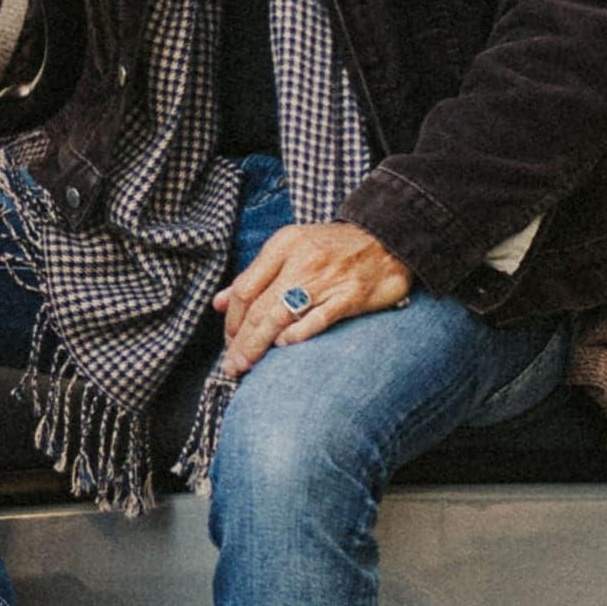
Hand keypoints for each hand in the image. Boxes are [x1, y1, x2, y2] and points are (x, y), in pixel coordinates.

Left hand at [217, 216, 409, 376]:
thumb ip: (255, 275)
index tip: (229, 342)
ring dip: (259, 345)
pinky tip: (283, 347)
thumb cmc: (335, 249)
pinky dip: (297, 335)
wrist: (388, 240)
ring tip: (247, 365)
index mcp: (284, 245)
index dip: (231, 320)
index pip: (244, 288)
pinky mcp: (351, 296)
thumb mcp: (291, 249)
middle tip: (232, 365)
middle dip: (241, 340)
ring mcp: (327, 278)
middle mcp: (302, 259)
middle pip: (259, 307)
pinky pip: (317, 320)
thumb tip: (217, 303)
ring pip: (281, 316)